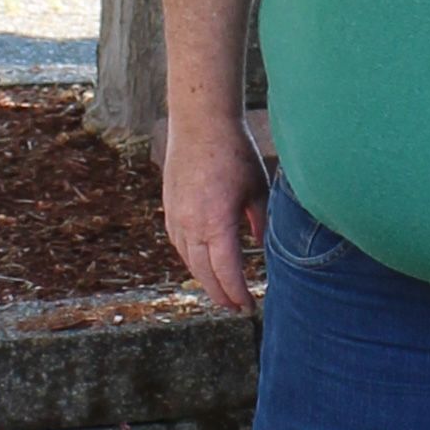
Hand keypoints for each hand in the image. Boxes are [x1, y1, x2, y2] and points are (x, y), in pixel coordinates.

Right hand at [162, 114, 269, 310]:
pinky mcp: (169, 207)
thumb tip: (260, 246)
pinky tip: (201, 262)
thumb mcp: (257, 188)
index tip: (248, 306)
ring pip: (188, 260)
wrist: (200, 122)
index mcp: (216, 222)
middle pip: (204, 273)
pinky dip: (190, 258)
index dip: (237, 293)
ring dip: (204, 279)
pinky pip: (178, 243)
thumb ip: (261, 221)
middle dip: (220, 294)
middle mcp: (191, 224)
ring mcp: (176, 216)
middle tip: (235, 307)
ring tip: (220, 290)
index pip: (226, 271)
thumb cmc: (234, 152)